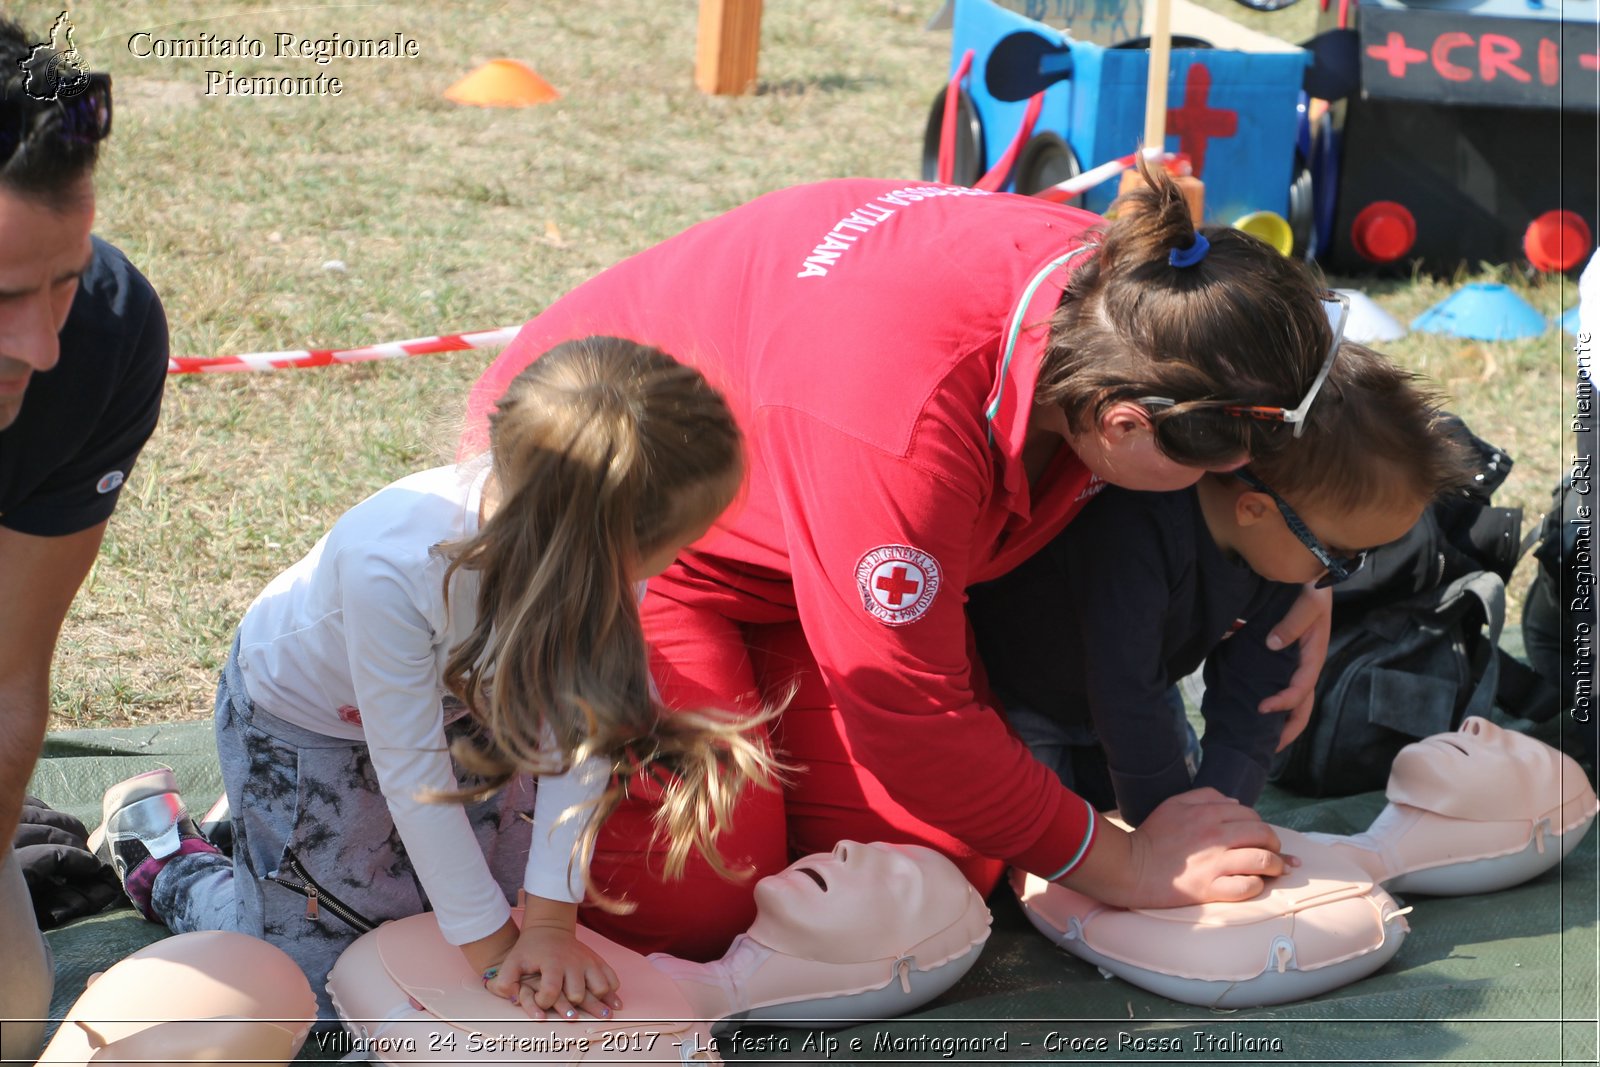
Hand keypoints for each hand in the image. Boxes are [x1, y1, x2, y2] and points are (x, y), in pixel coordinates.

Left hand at [485, 921, 621, 1020]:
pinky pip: (612, 979)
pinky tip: (608, 1000)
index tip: (540, 1001)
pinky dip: (612, 990)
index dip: (543, 1002)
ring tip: (597, 1012)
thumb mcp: (512, 962)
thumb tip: (512, 1000)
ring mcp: (588, 962)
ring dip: (597, 1001)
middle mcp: (573, 963)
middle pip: (578, 993)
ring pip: (601, 988)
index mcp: (552, 963)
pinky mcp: (598, 961)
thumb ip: (505, 981)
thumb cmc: (530, 949)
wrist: (549, 929)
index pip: (551, 991)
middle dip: (571, 1005)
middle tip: (567, 1008)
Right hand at [1061, 788, 1289, 908]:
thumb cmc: (1152, 836)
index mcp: (1208, 813)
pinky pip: (1247, 887)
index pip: (1250, 814)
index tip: (1261, 836)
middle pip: (1263, 835)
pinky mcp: (1211, 888)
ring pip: (1263, 861)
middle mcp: (1216, 836)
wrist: (1130, 867)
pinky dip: (1255, 886)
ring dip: (1275, 866)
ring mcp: (1215, 863)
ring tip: (1276, 870)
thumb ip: (1205, 797)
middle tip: (1275, 852)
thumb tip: (1234, 803)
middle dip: (1275, 844)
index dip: (1260, 825)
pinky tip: (1253, 884)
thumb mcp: (1173, 804)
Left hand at [1259, 582, 1331, 748]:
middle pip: (1303, 705)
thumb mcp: (1309, 600)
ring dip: (1282, 720)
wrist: (1314, 572)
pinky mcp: (1287, 657)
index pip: (1301, 688)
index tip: (1261, 708)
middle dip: (1289, 729)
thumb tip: (1273, 644)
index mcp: (1313, 654)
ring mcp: (1297, 662)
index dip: (1283, 702)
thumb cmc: (1313, 587)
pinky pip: (1282, 684)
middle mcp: (1306, 663)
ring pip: (1294, 699)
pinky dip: (1274, 700)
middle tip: (1268, 748)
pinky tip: (1256, 710)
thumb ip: (1293, 622)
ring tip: (1263, 739)